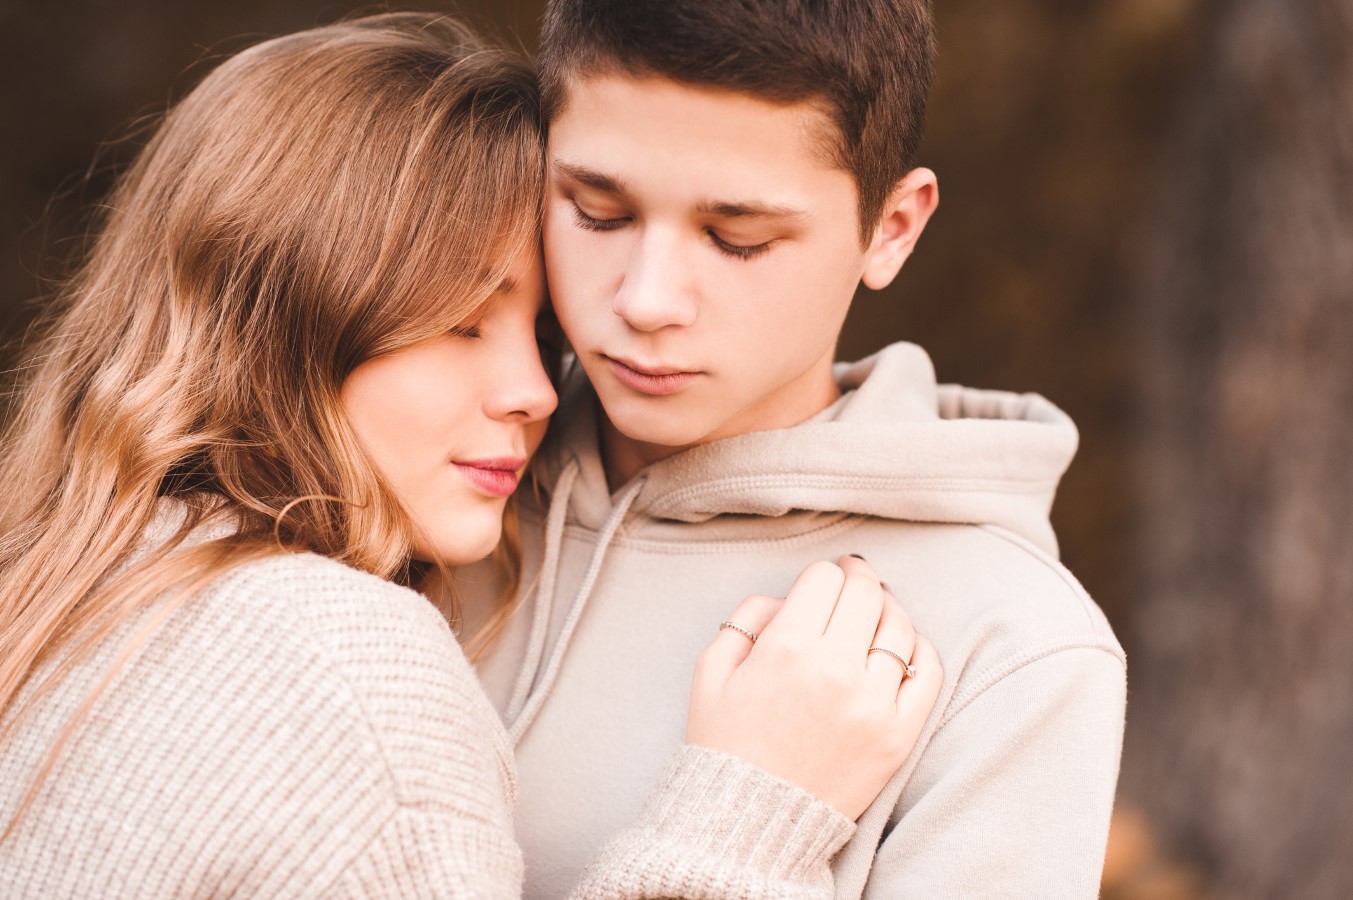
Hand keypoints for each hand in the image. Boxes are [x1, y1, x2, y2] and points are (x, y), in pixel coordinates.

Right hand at [685, 556, 941, 818]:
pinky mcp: (898, 736)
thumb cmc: (725, 744)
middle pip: (865, 594)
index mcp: (785, 648)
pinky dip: (918, 649)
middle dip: (857, 578)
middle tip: (853, 577)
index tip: (822, 580)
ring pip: (899, 626)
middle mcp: (834, 669)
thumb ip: (746, 619)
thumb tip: (788, 597)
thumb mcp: (711, 671)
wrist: (749, 823)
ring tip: (874, 612)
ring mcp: (872, 704)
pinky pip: (927, 673)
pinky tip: (901, 646)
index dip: (821, 574)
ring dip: (886, 610)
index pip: (824, 578)